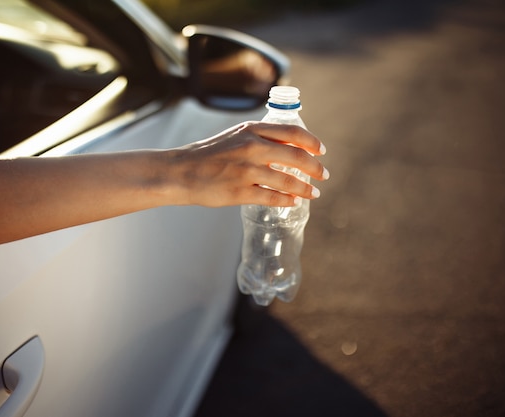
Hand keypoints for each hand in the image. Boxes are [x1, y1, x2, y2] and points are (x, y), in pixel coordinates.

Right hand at [170, 121, 328, 206]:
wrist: (181, 171)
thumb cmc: (207, 155)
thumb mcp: (234, 137)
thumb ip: (259, 139)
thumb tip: (288, 148)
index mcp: (251, 130)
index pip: (293, 133)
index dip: (312, 142)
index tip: (321, 151)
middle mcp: (251, 147)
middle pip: (297, 157)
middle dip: (315, 168)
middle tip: (323, 175)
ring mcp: (246, 171)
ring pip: (288, 181)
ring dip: (306, 189)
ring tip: (314, 194)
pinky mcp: (240, 192)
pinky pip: (273, 198)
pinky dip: (287, 201)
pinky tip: (294, 202)